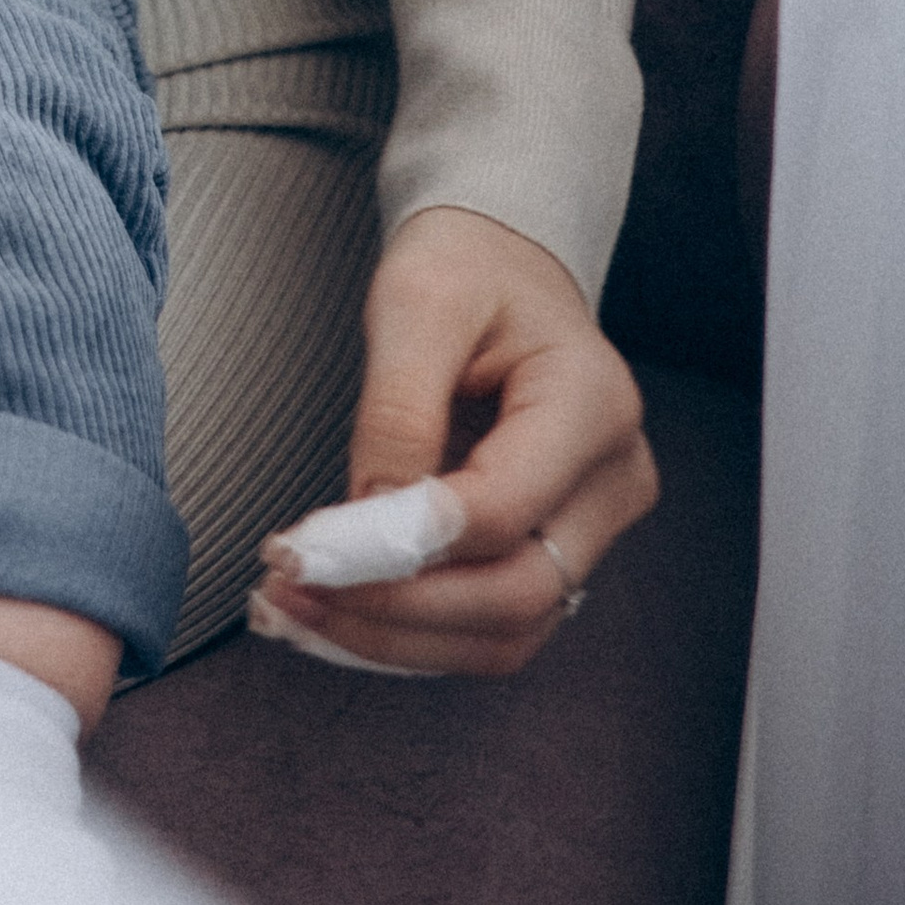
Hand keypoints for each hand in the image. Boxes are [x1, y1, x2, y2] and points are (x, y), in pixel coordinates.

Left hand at [254, 205, 659, 675]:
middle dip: (397, 612)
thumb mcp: (416, 301)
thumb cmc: (463, 268)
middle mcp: (613, 477)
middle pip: (518, 596)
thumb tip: (371, 520)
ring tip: (296, 610)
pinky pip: (491, 623)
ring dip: (397, 639)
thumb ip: (398, 410)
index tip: (306, 549)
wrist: (501, 264)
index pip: (504, 509)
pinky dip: (414, 633)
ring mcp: (594, 524)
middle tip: (292, 590)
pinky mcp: (557, 551)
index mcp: (593, 401)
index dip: (402, 546)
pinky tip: (337, 611)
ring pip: (507, 633)